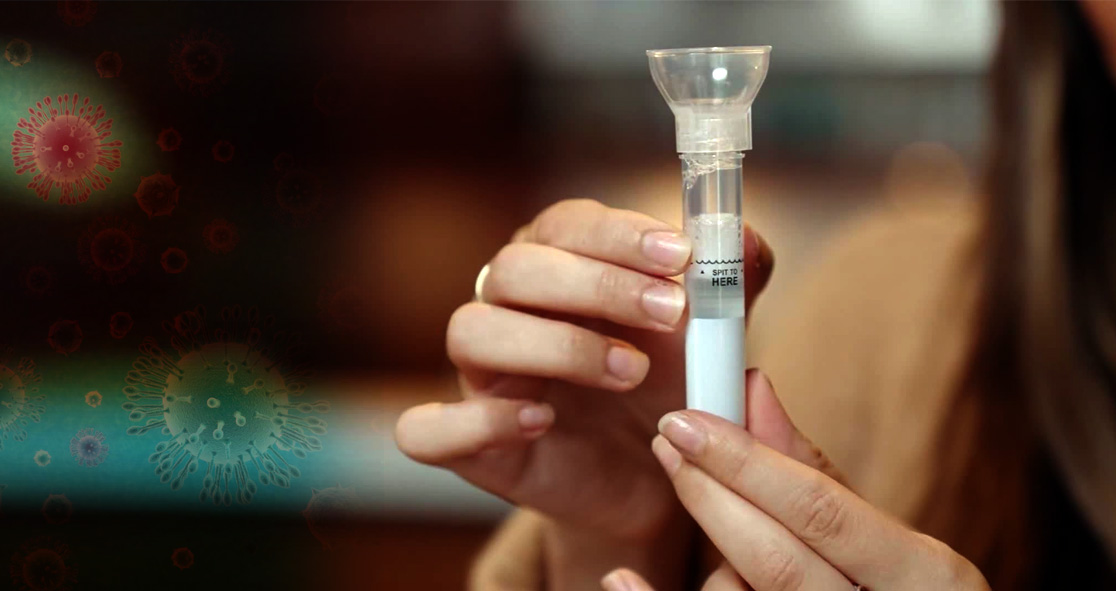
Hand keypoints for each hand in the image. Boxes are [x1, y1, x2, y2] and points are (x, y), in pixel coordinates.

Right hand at [394, 199, 771, 585]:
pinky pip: (428, 428)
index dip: (616, 234)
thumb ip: (729, 285)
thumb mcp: (709, 335)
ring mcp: (483, 378)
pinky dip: (476, 422)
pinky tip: (542, 421)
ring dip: (554, 344)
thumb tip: (742, 239)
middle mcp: (508, 311)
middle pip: (513, 268)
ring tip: (630, 372)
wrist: (658, 481)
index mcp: (558, 267)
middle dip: (596, 283)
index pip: (562, 225)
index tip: (680, 255)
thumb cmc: (671, 388)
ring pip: (471, 331)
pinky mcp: (472, 447)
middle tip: (671, 313)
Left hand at [603, 371, 988, 590]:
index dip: (746, 464)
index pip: (822, 511)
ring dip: (711, 559)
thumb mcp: (881, 534)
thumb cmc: (894, 587)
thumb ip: (813, 470)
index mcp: (928, 577)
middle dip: (712, 496)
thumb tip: (753, 386)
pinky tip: (620, 578)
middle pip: (776, 562)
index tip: (686, 421)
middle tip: (668, 442)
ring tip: (707, 520)